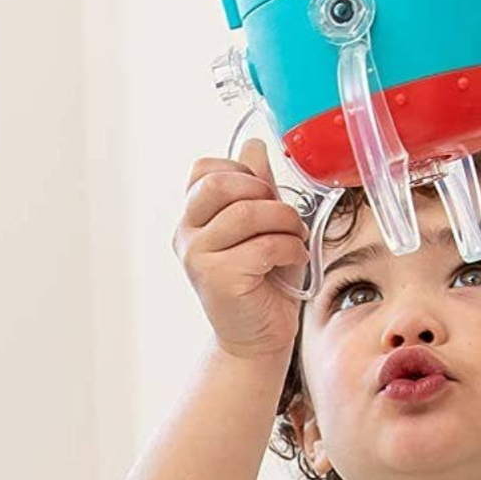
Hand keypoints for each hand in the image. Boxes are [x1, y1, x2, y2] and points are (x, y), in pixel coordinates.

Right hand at [174, 141, 306, 361]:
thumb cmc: (262, 280)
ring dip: (285, 222)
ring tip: (294, 238)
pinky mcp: (217, 278)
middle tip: (281, 216)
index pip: (204, 169)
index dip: (241, 171)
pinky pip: (263, 245)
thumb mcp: (264, 223)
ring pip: (248, 212)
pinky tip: (293, 258)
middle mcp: (186, 234)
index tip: (262, 195)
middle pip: (219, 184)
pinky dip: (291, 247)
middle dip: (263, 193)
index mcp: (193, 217)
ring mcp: (197, 256)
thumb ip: (257, 186)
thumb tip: (254, 145)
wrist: (257, 334)